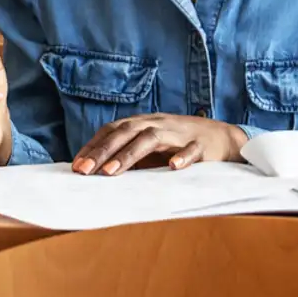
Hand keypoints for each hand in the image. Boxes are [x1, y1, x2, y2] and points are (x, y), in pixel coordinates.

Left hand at [73, 114, 246, 174]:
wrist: (222, 138)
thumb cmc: (179, 144)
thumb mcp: (151, 148)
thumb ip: (128, 156)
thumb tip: (97, 172)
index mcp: (143, 123)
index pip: (112, 130)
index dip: (94, 146)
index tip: (75, 166)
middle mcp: (157, 123)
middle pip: (126, 132)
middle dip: (102, 151)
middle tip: (84, 171)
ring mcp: (179, 133)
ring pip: (151, 139)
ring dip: (129, 155)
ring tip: (111, 172)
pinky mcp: (201, 145)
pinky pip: (191, 150)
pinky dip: (182, 157)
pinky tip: (173, 167)